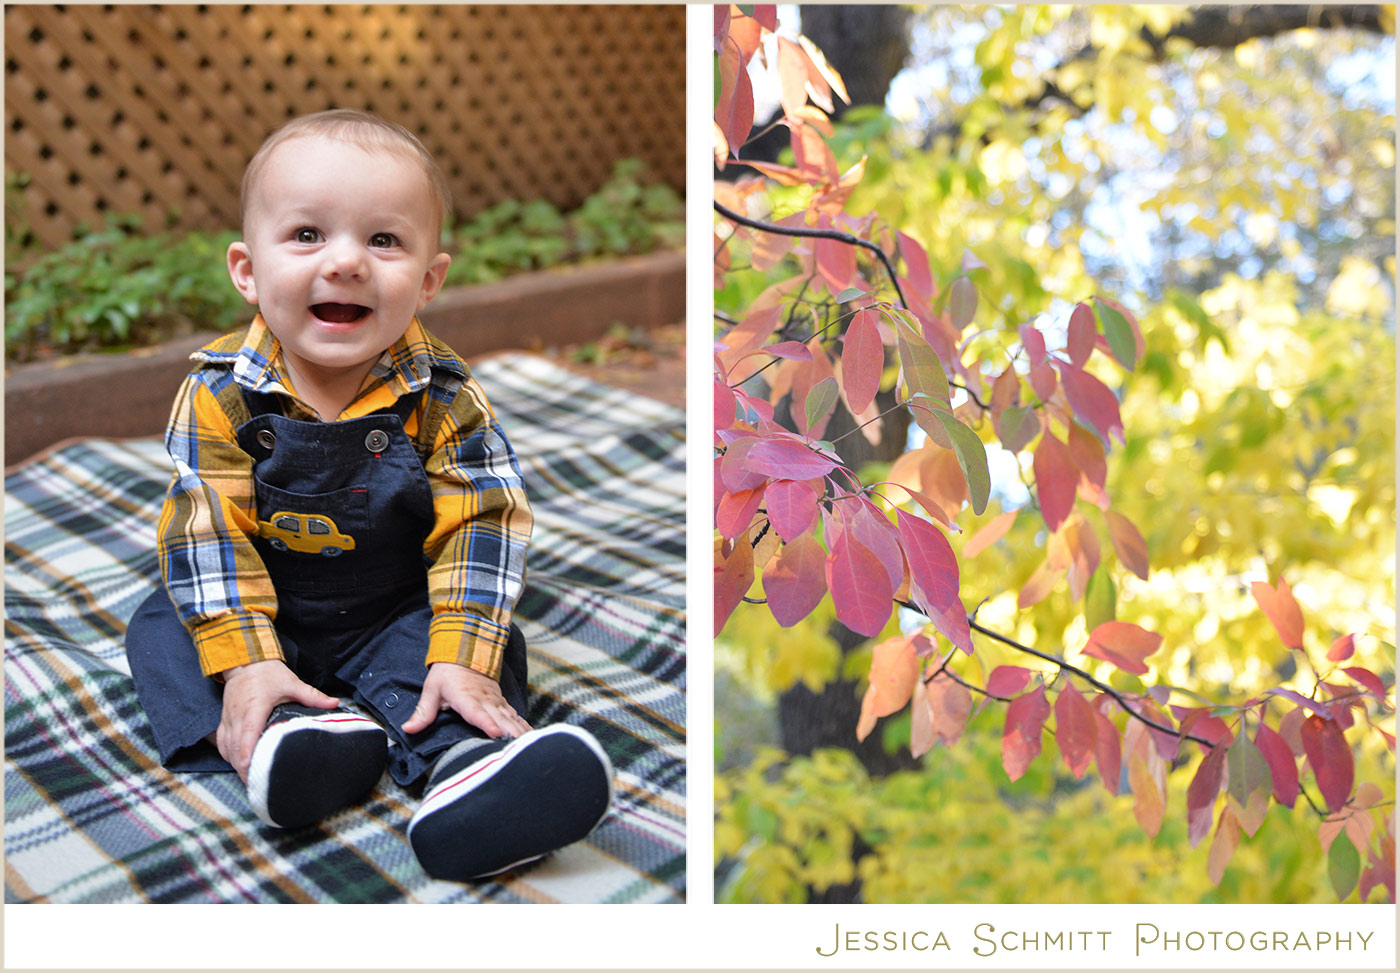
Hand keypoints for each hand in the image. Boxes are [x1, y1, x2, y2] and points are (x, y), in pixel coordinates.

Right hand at [217, 659, 338, 780]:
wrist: (245, 660)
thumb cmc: (268, 673)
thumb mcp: (292, 682)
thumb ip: (312, 696)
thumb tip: (334, 703)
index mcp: (255, 706)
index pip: (248, 732)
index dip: (246, 751)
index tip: (247, 768)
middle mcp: (238, 714)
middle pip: (236, 745)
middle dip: (242, 766)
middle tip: (254, 784)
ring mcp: (228, 717)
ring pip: (227, 746)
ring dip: (235, 763)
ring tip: (247, 778)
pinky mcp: (224, 718)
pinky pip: (222, 741)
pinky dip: (227, 754)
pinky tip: (236, 763)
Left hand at [401, 662, 531, 738]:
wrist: (465, 650)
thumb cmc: (447, 672)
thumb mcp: (432, 689)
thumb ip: (423, 712)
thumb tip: (408, 729)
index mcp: (466, 697)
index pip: (477, 712)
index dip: (486, 723)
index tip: (495, 733)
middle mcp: (484, 700)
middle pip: (499, 718)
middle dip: (510, 733)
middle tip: (519, 748)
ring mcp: (495, 701)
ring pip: (510, 718)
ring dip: (519, 731)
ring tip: (528, 746)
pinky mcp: (500, 702)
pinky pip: (513, 715)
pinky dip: (522, 725)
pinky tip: (530, 736)